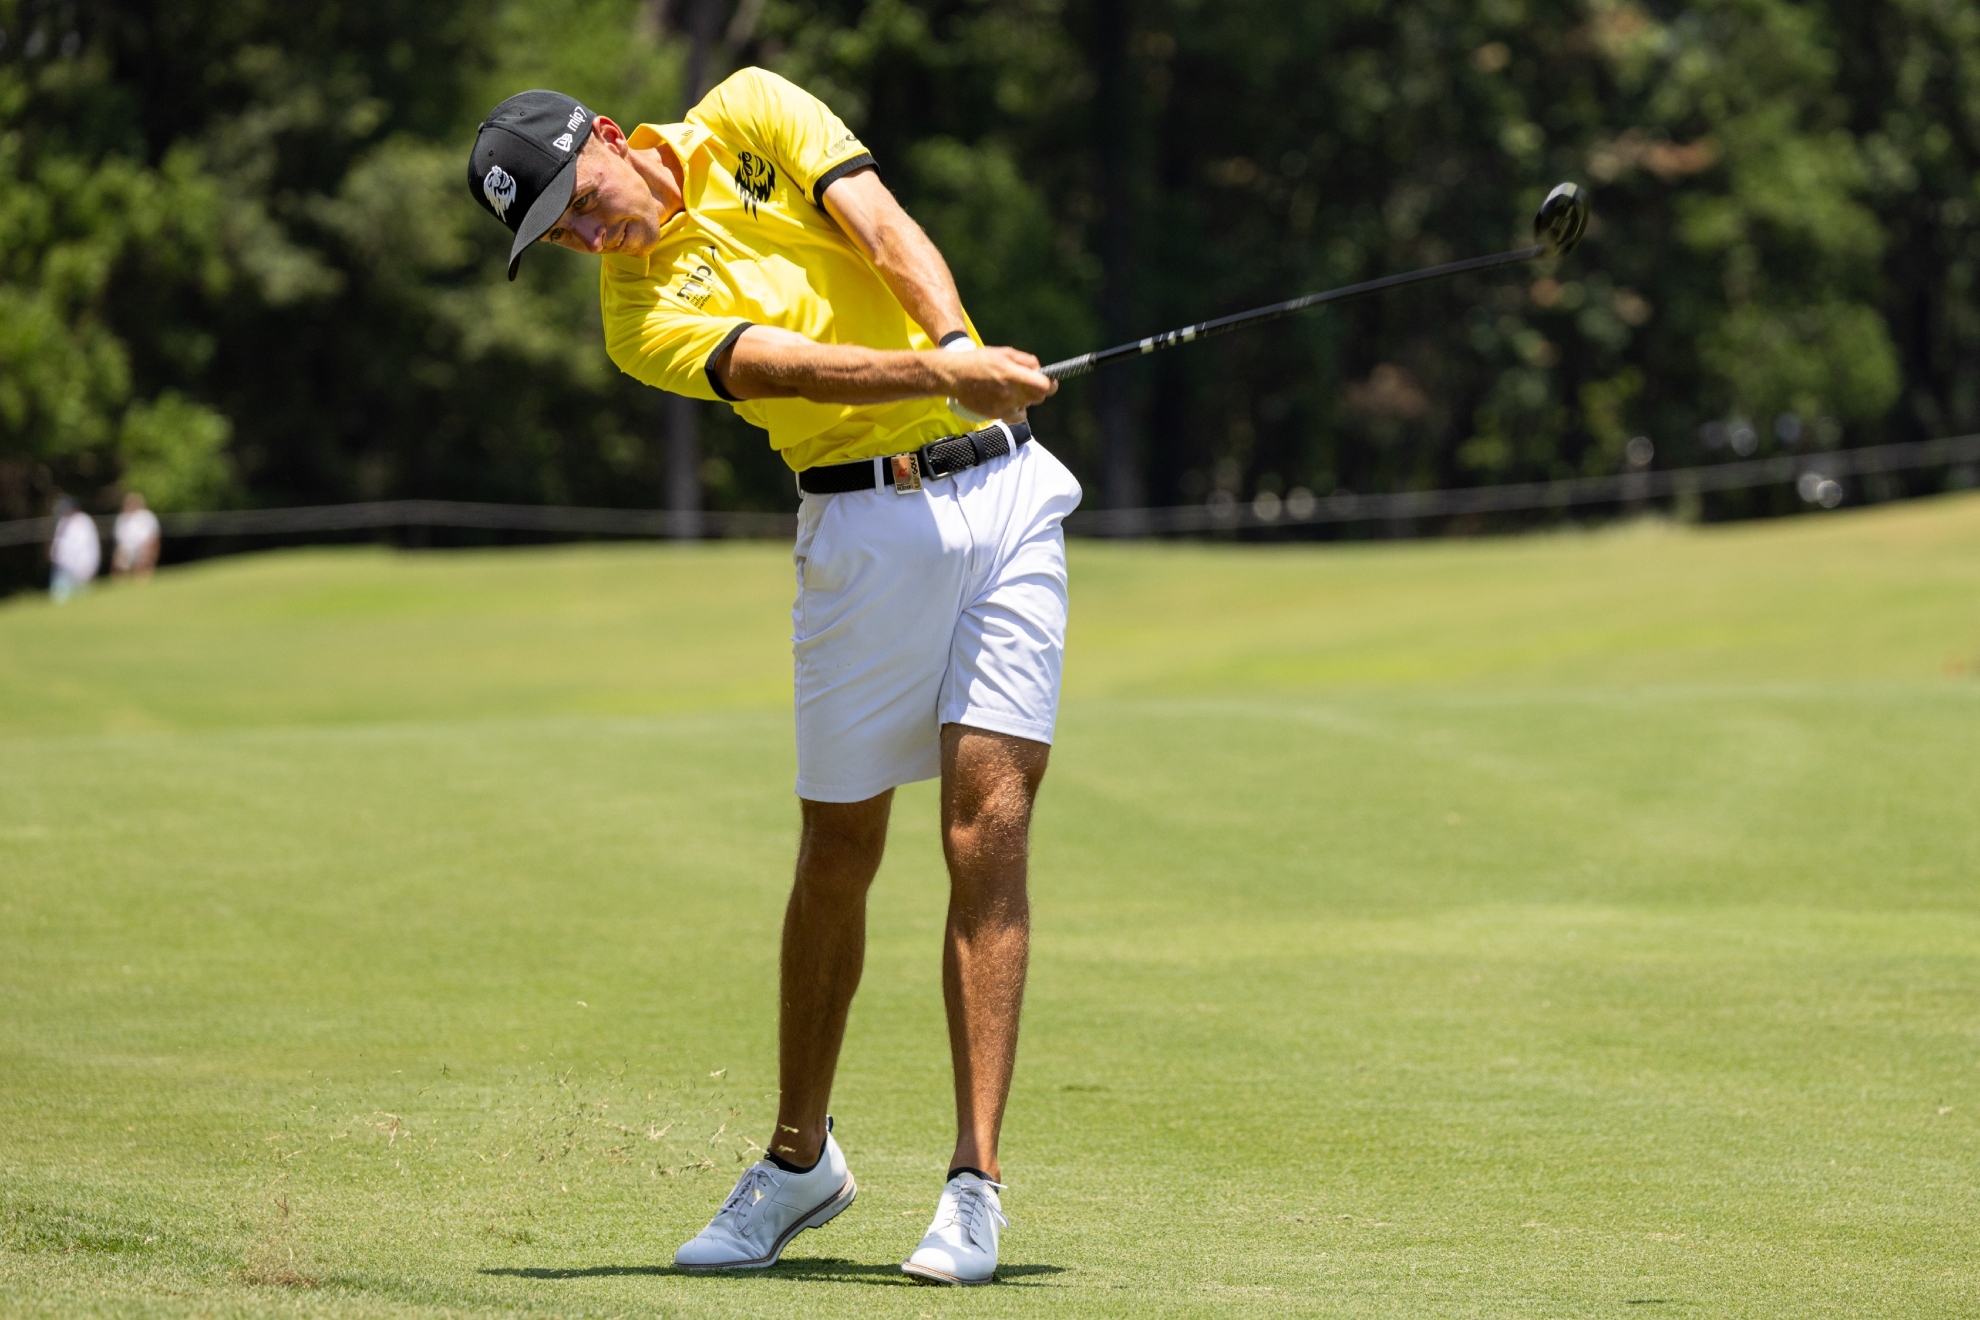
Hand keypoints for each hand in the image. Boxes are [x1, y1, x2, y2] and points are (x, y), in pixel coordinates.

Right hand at [939, 346, 1055, 422]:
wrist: (954, 375)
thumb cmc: (978, 361)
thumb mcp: (1003, 352)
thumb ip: (1025, 360)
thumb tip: (1040, 370)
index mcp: (1011, 373)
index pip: (1043, 386)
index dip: (1050, 384)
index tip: (1051, 381)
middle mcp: (1009, 392)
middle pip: (1038, 397)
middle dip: (1038, 390)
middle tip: (1030, 383)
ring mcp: (1003, 406)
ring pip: (1027, 406)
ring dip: (1026, 399)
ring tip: (1013, 390)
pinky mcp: (996, 415)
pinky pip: (1018, 417)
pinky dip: (1018, 411)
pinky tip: (1011, 403)